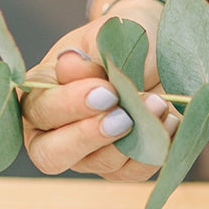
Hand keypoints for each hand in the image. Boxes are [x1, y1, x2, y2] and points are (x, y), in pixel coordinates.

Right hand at [20, 18, 179, 180]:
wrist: (161, 50)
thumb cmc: (126, 39)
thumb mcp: (109, 36)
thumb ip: (89, 55)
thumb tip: (67, 64)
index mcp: (40, 93)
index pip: (39, 112)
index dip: (70, 105)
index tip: (107, 90)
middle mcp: (55, 130)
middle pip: (50, 156)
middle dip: (88, 137)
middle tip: (123, 116)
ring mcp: (88, 154)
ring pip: (100, 164)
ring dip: (132, 137)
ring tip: (158, 102)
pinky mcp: (121, 167)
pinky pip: (134, 172)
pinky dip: (155, 148)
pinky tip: (169, 119)